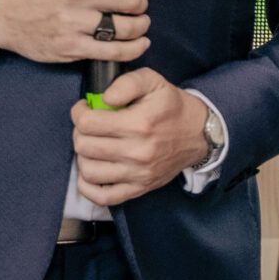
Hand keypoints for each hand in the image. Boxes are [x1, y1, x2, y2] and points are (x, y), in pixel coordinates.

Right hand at [0, 0, 162, 65]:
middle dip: (143, 4)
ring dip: (141, 27)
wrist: (2, 11)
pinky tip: (137, 44)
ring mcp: (74, 24)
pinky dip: (133, 49)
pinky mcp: (71, 48)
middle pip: (133, 0)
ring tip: (137, 25)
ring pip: (128, 28)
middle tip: (137, 7)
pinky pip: (114, 52)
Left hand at [69, 68, 207, 206]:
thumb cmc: (172, 107)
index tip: (84, 109)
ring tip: (92, 145)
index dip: (79, 112)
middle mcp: (138, 152)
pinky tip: (91, 171)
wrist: (199, 134)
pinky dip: (88, 187)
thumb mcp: (154, 82)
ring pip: (88, 171)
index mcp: (140, 124)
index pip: (87, 123)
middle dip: (80, 132)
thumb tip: (103, 98)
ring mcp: (138, 174)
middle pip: (84, 146)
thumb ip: (126, 83)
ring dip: (83, 156)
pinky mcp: (139, 188)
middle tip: (89, 125)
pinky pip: (103, 197)